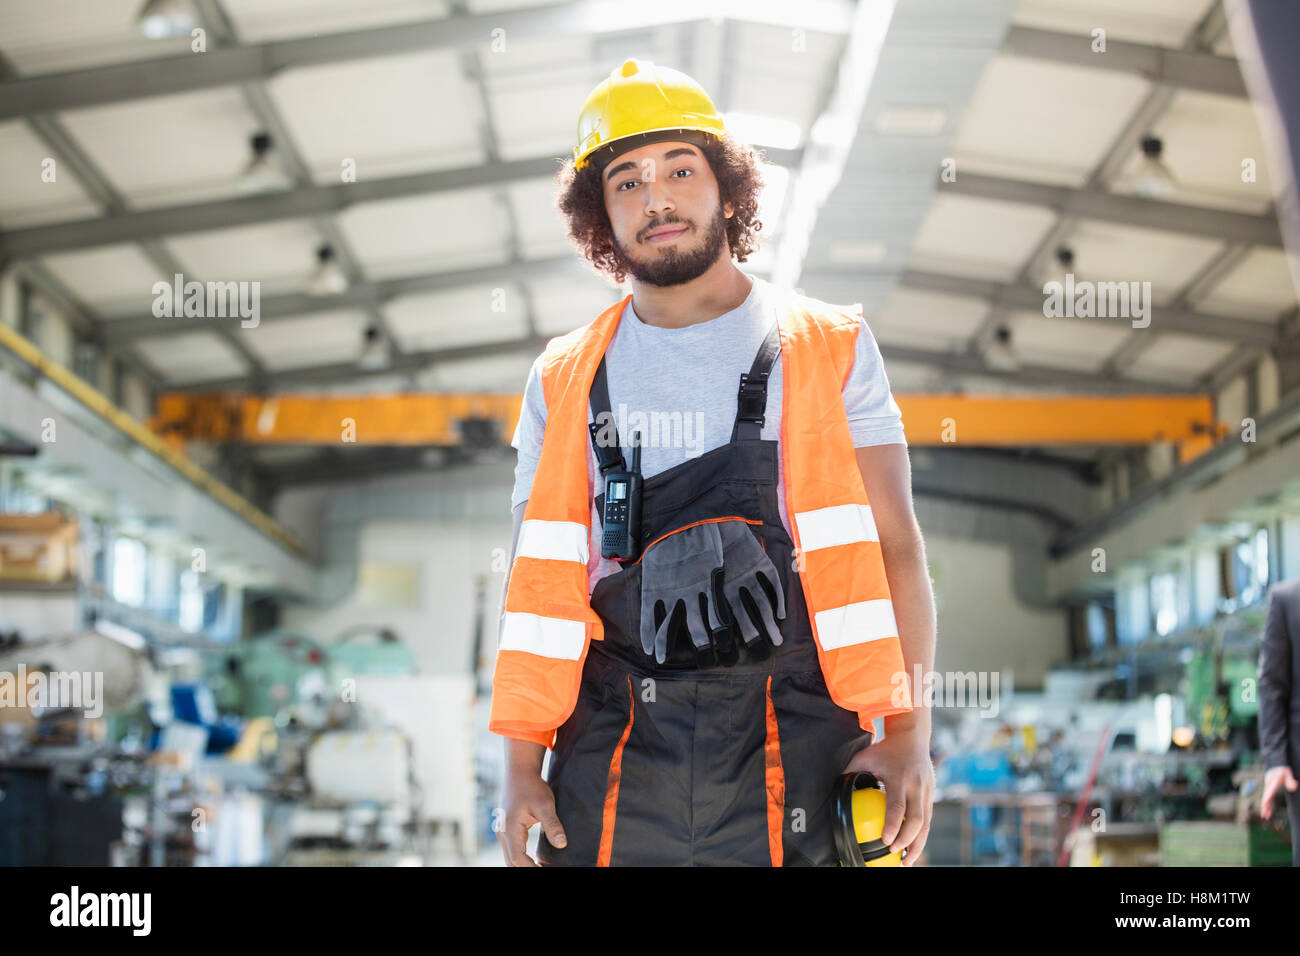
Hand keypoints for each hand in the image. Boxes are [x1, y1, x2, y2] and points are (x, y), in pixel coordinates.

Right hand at [498, 767, 565, 866]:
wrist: (520, 771)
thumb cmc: (532, 786)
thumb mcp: (545, 804)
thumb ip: (552, 825)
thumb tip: (562, 844)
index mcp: (510, 829)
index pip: (518, 859)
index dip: (531, 869)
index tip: (546, 870)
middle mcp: (502, 832)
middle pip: (511, 861)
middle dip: (526, 869)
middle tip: (544, 869)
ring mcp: (501, 830)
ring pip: (509, 857)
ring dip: (523, 865)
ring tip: (541, 866)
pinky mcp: (505, 828)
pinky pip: (510, 849)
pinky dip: (521, 858)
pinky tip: (534, 859)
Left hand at [843, 724, 933, 865]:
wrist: (912, 736)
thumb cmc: (884, 748)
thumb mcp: (864, 757)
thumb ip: (850, 773)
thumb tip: (834, 790)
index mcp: (899, 777)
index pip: (897, 806)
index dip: (892, 826)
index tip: (886, 841)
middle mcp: (916, 785)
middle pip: (916, 820)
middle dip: (906, 840)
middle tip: (893, 852)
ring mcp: (927, 791)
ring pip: (926, 824)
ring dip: (918, 845)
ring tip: (906, 861)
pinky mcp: (932, 794)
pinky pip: (928, 819)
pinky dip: (921, 836)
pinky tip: (913, 848)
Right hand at [1261, 765, 1297, 819]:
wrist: (1276, 766)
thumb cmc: (1283, 770)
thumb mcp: (1288, 773)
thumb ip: (1290, 780)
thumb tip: (1293, 788)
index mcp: (1274, 781)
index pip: (1270, 790)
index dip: (1267, 797)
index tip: (1264, 804)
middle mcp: (1269, 785)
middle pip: (1266, 796)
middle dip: (1265, 806)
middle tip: (1264, 815)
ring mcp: (1267, 787)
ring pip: (1266, 798)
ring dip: (1266, 807)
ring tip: (1265, 817)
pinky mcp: (1268, 789)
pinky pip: (1267, 797)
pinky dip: (1267, 804)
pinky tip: (1268, 811)